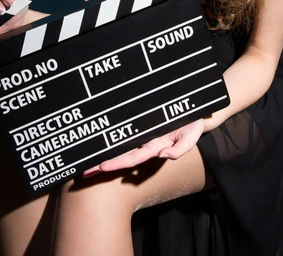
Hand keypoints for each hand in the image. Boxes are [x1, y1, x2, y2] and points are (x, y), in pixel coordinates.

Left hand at [82, 118, 205, 176]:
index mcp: (155, 146)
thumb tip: (164, 154)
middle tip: (85, 171)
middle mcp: (146, 141)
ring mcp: (143, 131)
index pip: (133, 157)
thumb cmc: (193, 124)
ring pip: (122, 143)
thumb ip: (180, 148)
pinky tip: (100, 139)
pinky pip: (126, 128)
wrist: (196, 111)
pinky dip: (114, 136)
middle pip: (122, 154)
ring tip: (87, 159)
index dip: (118, 162)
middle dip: (105, 164)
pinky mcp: (142, 119)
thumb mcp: (191, 136)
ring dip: (106, 151)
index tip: (102, 166)